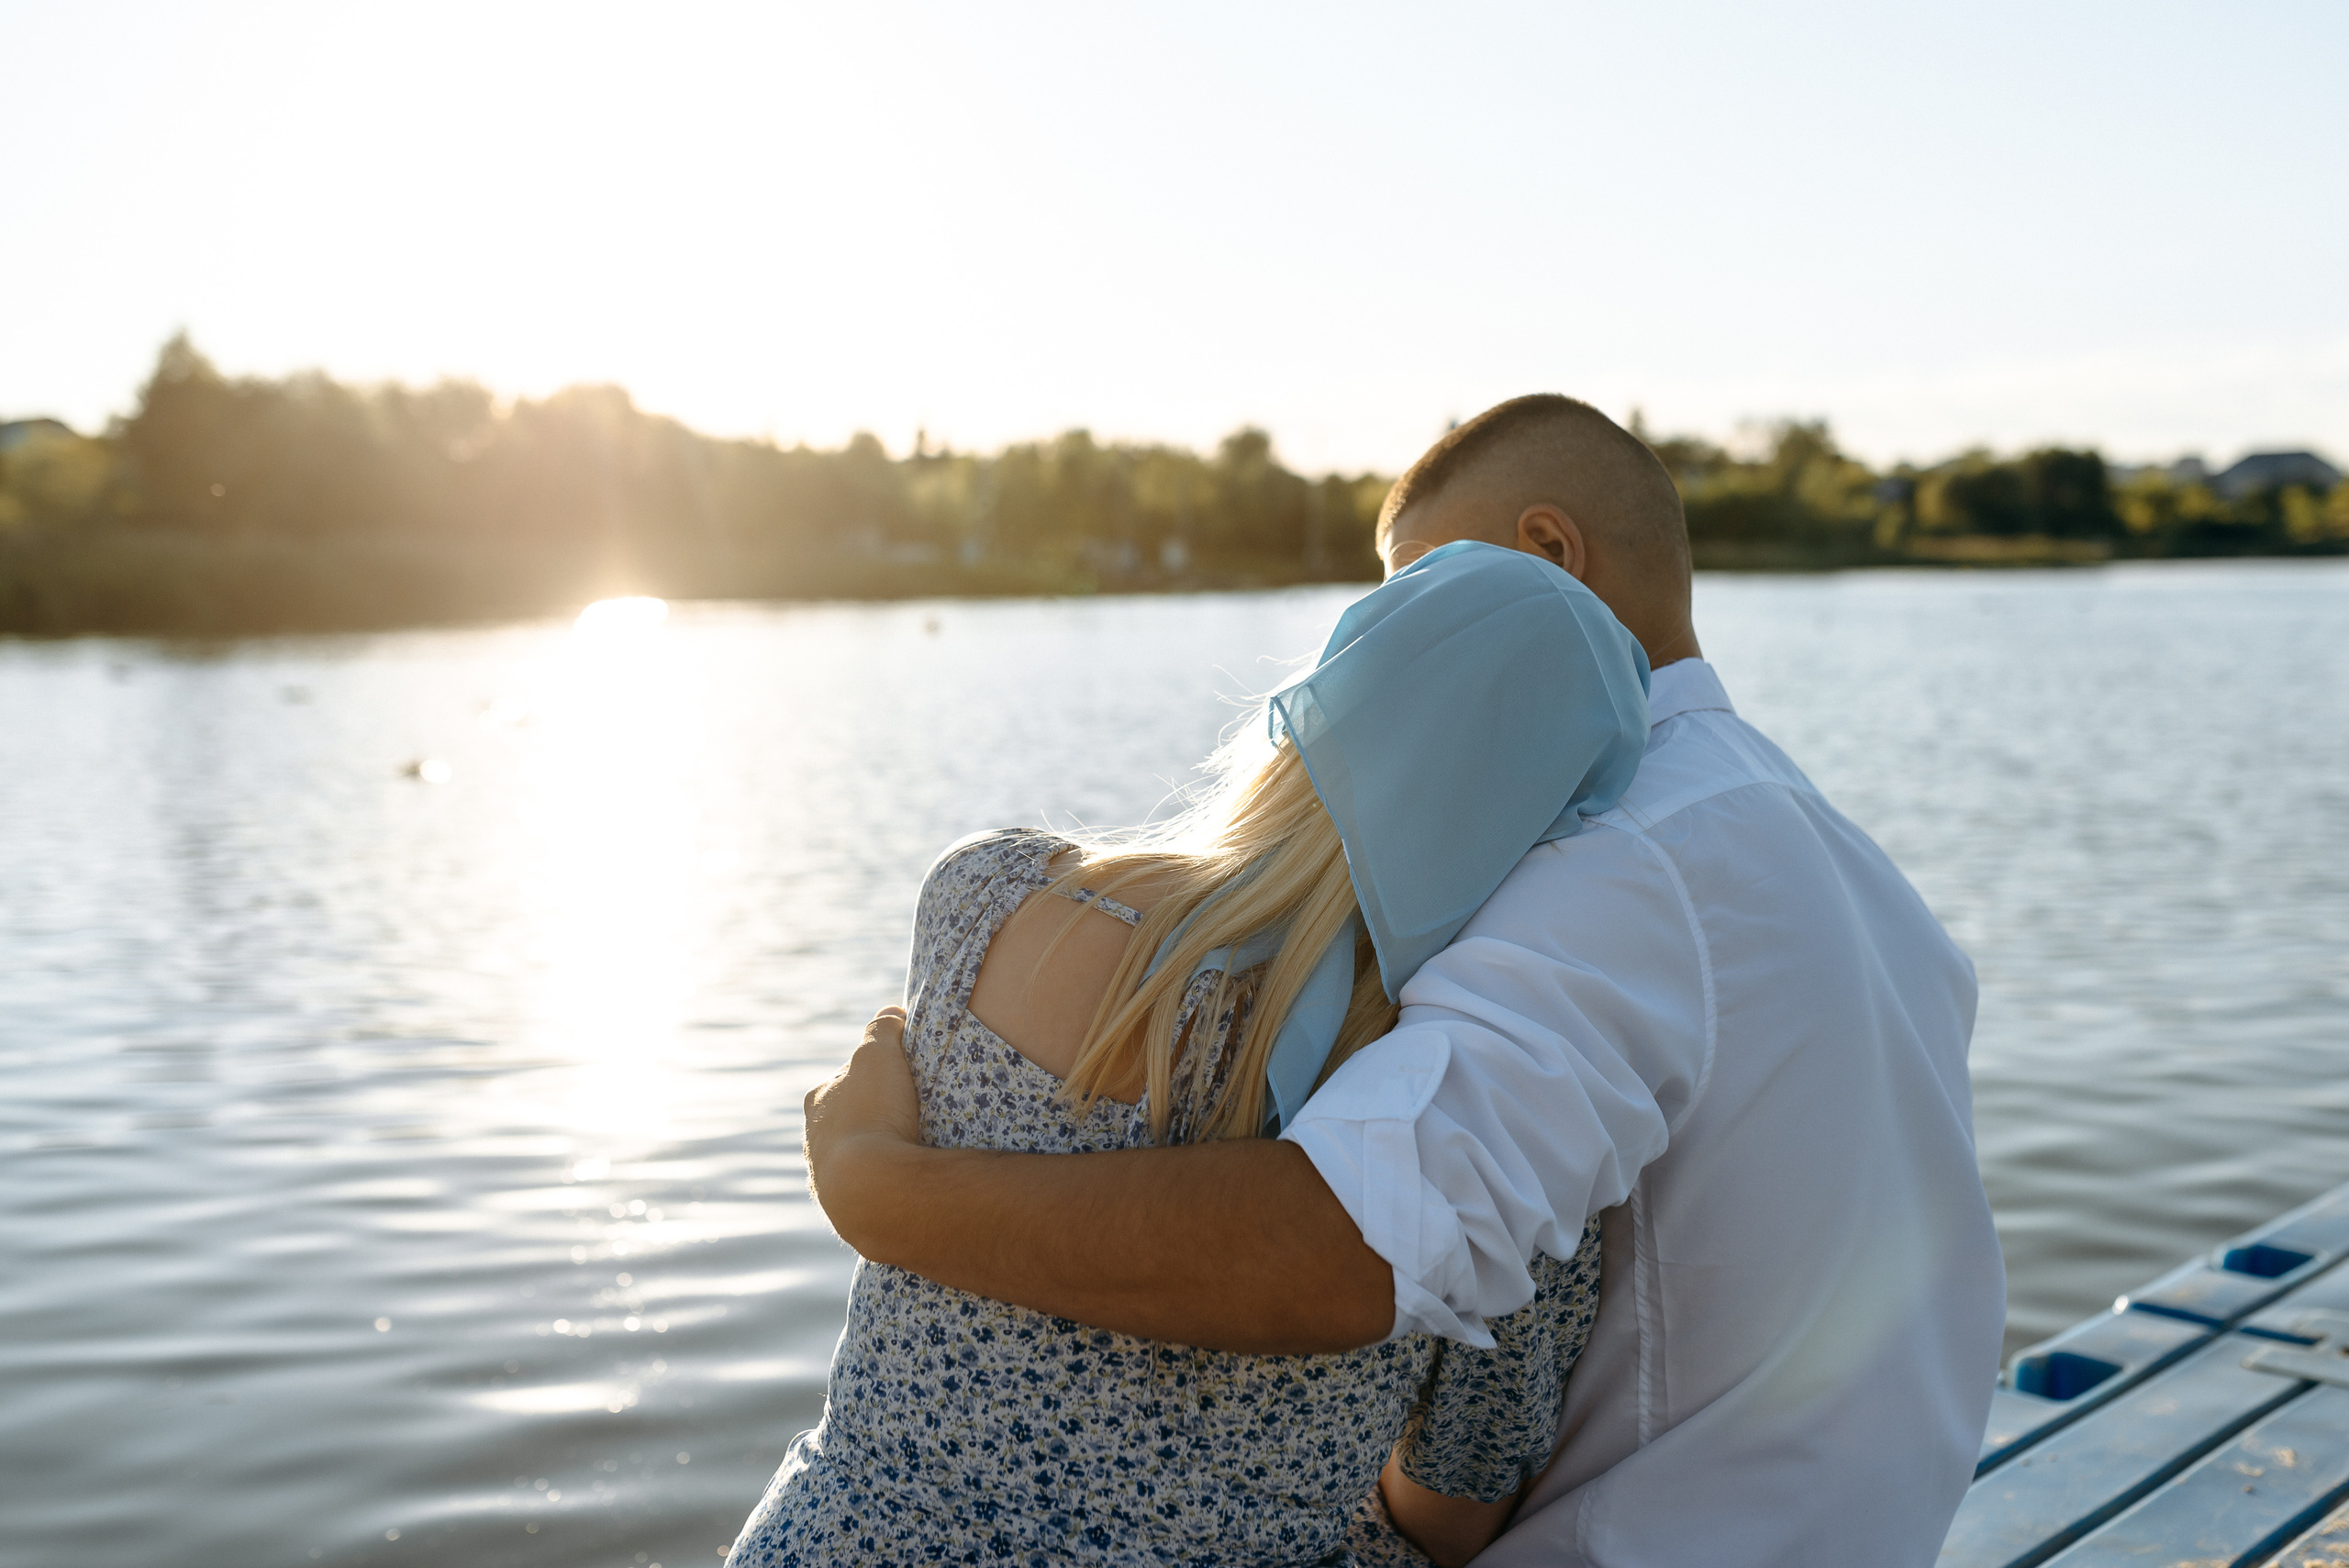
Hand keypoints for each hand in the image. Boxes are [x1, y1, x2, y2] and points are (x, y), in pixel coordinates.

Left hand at [803, 1006, 922, 1252]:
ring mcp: (827, 1177)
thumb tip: (890, 1012)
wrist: (870, 1189)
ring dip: (880, 1150)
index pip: (848, 1076)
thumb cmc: (873, 1114)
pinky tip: (905, 1180)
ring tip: (912, 1151)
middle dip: (875, 1114)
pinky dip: (885, 1180)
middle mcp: (814, 1138)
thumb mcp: (878, 1055)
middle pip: (848, 1117)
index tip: (903, 1078)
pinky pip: (870, 1187)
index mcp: (817, 1100)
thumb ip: (882, 1028)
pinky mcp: (846, 1209)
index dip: (878, 1073)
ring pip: (857, 1154)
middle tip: (911, 1115)